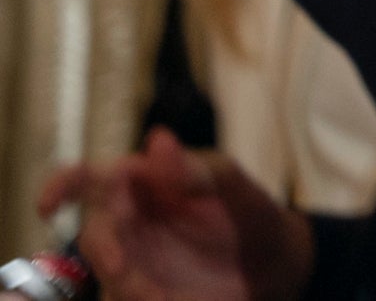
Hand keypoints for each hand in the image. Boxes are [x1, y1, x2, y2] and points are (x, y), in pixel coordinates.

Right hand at [40, 131, 311, 300]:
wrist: (276, 264)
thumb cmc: (250, 214)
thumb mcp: (236, 187)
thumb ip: (197, 169)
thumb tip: (157, 140)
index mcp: (144, 183)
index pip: (91, 177)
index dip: (62, 186)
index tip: (49, 205)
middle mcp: (130, 222)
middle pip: (94, 232)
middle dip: (104, 249)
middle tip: (120, 264)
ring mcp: (134, 260)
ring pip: (106, 273)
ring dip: (124, 284)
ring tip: (160, 295)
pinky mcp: (142, 292)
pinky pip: (121, 297)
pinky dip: (137, 299)